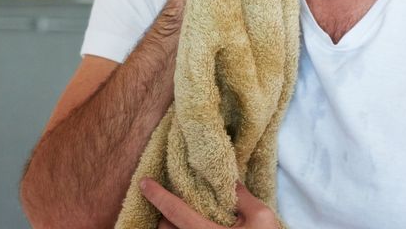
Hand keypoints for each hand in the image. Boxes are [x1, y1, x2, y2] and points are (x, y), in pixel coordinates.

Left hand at [140, 179, 279, 228]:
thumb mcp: (261, 217)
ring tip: (179, 218)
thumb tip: (228, 181)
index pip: (174, 211)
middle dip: (165, 216)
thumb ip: (241, 196)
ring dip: (172, 228)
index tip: (143, 182)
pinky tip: (190, 227)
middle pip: (166, 228)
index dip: (157, 195)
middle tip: (172, 203)